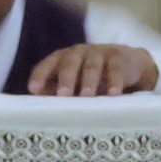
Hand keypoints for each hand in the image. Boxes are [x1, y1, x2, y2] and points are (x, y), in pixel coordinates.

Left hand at [27, 44, 158, 97]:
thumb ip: (57, 92)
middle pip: (69, 63)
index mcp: (62, 58)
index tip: (33, 89)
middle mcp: (78, 53)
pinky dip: (114, 81)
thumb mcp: (74, 84)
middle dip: (65, 78)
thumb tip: (38, 109)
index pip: (47, 65)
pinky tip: (114, 94)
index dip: (40, 76)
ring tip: (87, 96)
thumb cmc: (92, 78)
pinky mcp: (117, 57)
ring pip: (92, 66)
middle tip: (63, 95)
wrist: (127, 64)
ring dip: (89, 81)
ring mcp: (98, 52)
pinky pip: (115, 69)